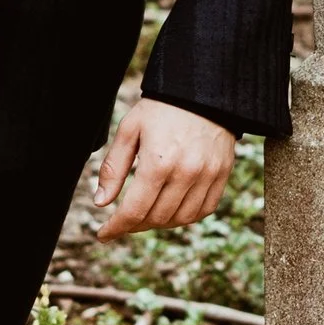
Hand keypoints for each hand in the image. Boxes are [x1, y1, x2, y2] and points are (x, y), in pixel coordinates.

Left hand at [93, 99, 236, 241]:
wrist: (203, 90)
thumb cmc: (161, 108)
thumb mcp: (129, 130)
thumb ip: (113, 168)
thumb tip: (101, 202)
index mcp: (158, 162)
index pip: (134, 211)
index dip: (116, 228)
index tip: (103, 234)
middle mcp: (186, 172)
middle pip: (157, 218)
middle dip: (135, 225)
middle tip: (123, 219)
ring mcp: (208, 175)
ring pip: (181, 219)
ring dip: (160, 223)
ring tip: (146, 214)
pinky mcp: (222, 174)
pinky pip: (204, 210)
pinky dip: (186, 217)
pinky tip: (172, 209)